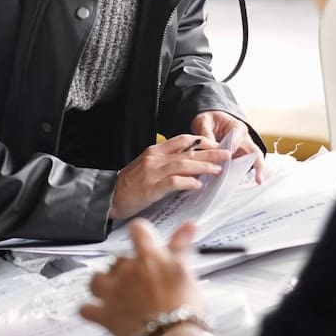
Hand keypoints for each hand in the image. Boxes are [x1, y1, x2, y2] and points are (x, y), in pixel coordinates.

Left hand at [80, 219, 201, 335]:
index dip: (141, 233)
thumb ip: (182, 245)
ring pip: (95, 279)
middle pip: (118, 259)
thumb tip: (189, 224)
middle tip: (141, 280)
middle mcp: (126, 271)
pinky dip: (90, 310)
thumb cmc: (185, 307)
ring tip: (114, 291)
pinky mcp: (104, 315)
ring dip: (102, 283)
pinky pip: (85, 309)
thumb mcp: (186, 271)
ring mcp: (112, 293)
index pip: (138, 229)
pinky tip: (98, 311)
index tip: (144, 240)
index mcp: (148, 257)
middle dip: (126, 267)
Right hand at [110, 134, 230, 218]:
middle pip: (188, 151)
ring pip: (184, 165)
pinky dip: (187, 182)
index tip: (215, 144)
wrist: (109, 196)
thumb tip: (187, 164)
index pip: (182, 140)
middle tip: (226, 154)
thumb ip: (164, 163)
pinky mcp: (152, 188)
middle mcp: (156, 158)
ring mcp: (154, 172)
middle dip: (210, 152)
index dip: (201, 141)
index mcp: (155, 151)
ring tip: (218, 169)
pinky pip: (174, 182)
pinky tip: (198, 185)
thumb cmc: (128, 184)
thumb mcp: (146, 166)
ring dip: (204, 166)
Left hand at [192, 110, 263, 182]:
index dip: (231, 148)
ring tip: (253, 183)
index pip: (238, 139)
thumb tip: (210, 148)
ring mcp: (242, 149)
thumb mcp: (204, 121)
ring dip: (251, 172)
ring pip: (251, 161)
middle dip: (258, 164)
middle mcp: (243, 139)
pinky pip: (240, 166)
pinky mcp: (238, 157)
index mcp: (237, 127)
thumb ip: (205, 133)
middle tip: (258, 179)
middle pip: (255, 151)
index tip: (225, 157)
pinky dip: (238, 174)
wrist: (210, 121)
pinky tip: (233, 183)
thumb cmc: (209, 120)